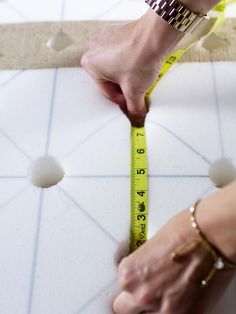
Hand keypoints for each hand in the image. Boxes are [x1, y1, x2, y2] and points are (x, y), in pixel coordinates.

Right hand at [81, 10, 182, 126]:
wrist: (156, 35)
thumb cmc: (140, 56)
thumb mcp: (134, 91)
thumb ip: (134, 108)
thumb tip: (136, 115)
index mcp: (90, 64)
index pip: (106, 92)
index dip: (121, 101)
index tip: (131, 104)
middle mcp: (94, 48)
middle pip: (110, 78)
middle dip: (124, 87)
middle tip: (137, 92)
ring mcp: (106, 38)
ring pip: (117, 66)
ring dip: (128, 75)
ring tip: (142, 78)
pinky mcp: (119, 32)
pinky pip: (122, 53)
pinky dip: (132, 62)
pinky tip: (142, 66)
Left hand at [113, 209, 232, 313]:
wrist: (209, 235)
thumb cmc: (184, 231)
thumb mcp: (150, 245)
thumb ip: (141, 264)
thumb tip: (143, 268)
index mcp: (129, 274)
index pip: (121, 283)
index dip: (133, 276)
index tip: (140, 274)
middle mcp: (142, 294)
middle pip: (124, 306)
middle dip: (134, 296)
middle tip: (146, 285)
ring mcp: (163, 307)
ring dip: (151, 304)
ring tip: (164, 288)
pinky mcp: (185, 313)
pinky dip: (170, 307)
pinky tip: (178, 292)